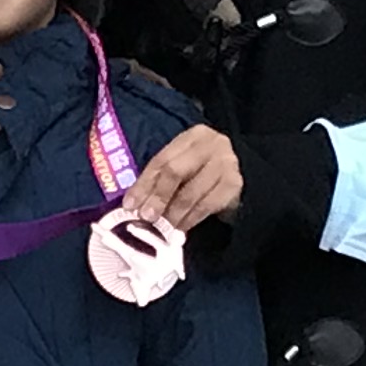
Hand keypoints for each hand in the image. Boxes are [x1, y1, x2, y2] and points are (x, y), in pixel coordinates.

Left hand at [124, 124, 242, 230]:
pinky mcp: (234, 185)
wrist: (235, 177)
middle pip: (176, 172)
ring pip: (191, 192)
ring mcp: (226, 163)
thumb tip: (134, 206)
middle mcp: (211, 144)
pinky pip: (207, 205)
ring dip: (173, 214)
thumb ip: (160, 180)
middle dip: (158, 197)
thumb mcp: (182, 167)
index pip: (162, 160)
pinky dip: (190, 219)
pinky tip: (180, 228)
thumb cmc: (202, 172)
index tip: (129, 205)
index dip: (143, 184)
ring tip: (161, 228)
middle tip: (146, 217)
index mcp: (193, 136)